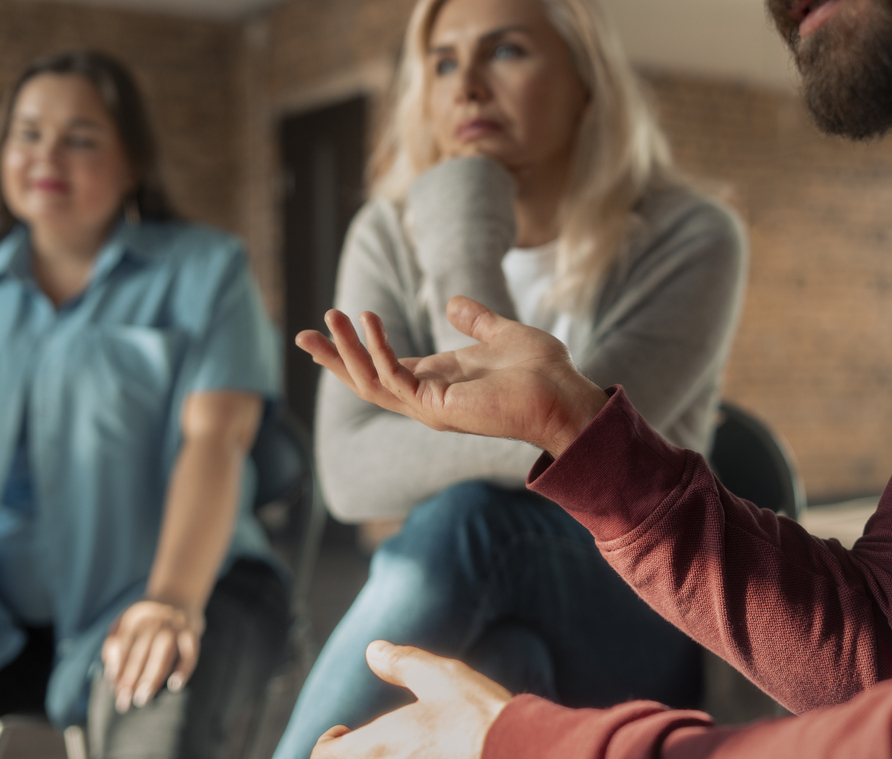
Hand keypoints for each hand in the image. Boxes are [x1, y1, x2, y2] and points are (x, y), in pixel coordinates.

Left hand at [101, 599, 204, 712]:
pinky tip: (175, 685)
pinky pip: (190, 652)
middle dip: (131, 678)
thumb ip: (115, 643)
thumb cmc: (148, 617)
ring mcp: (177, 624)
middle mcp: (156, 619)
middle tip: (125, 702)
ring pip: (164, 652)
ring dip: (152, 676)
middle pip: (141, 651)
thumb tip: (111, 673)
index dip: (118, 669)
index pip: (123, 646)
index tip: (115, 691)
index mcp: (135, 616)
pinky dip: (184, 668)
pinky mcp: (194, 631)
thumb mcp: (126, 621)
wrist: (178, 593)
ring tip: (143, 698)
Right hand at [296, 296, 608, 456]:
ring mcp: (430, 406)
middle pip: (365, 380)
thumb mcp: (501, 335)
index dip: (354, 349)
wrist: (564, 394)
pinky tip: (367, 321)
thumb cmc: (541, 372)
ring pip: (371, 381)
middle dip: (334, 358)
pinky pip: (394, 378)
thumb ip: (476, 320)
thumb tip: (453, 304)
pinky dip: (377, 349)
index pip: (384, 367)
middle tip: (302, 334)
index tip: (328, 325)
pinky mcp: (437, 407)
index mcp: (438, 382)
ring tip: (330, 316)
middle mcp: (427, 398)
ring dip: (346, 351)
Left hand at [311, 641, 511, 758]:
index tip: (342, 733)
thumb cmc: (477, 716)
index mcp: (376, 748)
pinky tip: (429, 758)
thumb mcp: (439, 677)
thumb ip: (401, 663)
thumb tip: (373, 651)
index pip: (323, 758)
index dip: (327, 746)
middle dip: (352, 756)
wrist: (518, 752)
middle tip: (365, 745)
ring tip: (397, 751)